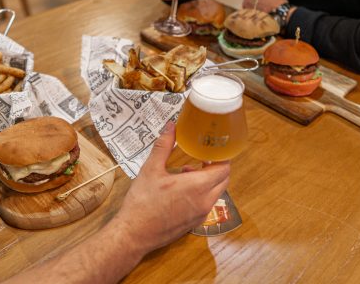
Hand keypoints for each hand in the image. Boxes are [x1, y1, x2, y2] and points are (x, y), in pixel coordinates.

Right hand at [114, 121, 230, 252]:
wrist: (135, 233)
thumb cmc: (142, 201)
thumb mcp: (151, 169)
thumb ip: (164, 145)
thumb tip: (171, 126)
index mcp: (197, 186)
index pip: (224, 168)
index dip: (221, 156)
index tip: (211, 149)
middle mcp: (205, 201)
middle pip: (224, 180)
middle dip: (215, 167)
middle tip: (199, 158)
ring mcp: (201, 214)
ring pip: (216, 192)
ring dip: (207, 180)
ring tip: (185, 172)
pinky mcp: (195, 223)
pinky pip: (207, 204)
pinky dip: (202, 193)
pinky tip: (181, 190)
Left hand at [242, 0, 287, 12]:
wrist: (279, 12)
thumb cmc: (277, 0)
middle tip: (258, 1)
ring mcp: (245, 3)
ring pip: (246, 3)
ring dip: (250, 5)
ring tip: (259, 8)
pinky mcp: (246, 12)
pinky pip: (246, 10)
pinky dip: (250, 11)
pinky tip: (257, 13)